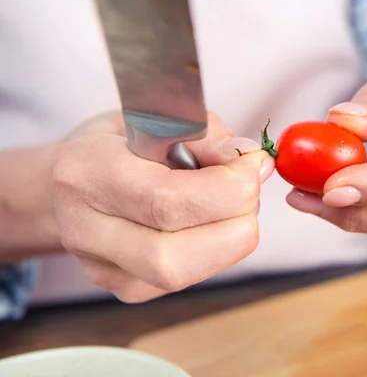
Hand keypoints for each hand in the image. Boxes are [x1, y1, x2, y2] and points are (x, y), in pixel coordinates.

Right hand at [52, 111, 273, 301]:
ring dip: (229, 241)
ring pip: (181, 276)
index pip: (166, 201)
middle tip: (251, 195)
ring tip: (235, 206)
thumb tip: (254, 163)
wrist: (72, 182)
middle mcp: (86, 230)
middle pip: (172, 258)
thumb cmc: (118, 144)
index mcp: (88, 173)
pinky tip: (212, 224)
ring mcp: (102, 269)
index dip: (227, 190)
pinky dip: (215, 251)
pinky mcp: (125, 288)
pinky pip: (186, 279)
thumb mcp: (157, 120)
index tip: (254, 166)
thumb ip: (206, 137)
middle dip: (234, 226)